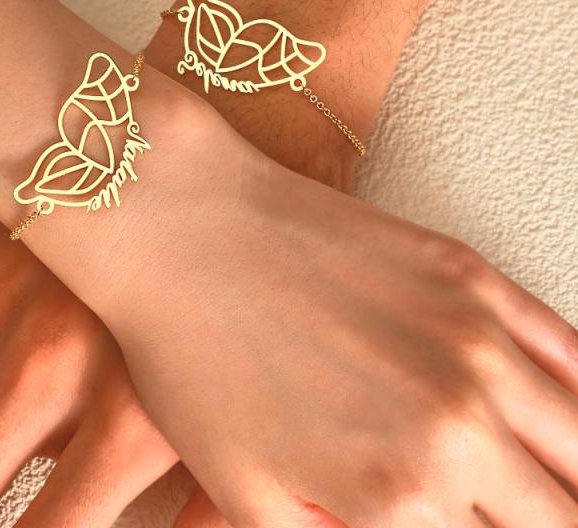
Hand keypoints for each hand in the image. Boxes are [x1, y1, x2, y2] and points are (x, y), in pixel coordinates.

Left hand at [88, 111, 577, 527]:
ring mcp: (472, 339)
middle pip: (554, 516)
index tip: (459, 522)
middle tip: (508, 511)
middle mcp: (455, 424)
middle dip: (538, 523)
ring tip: (546, 484)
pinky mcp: (469, 275)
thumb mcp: (244, 491)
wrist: (183, 226)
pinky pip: (570, 352)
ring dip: (568, 476)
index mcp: (395, 494)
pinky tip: (561, 416)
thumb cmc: (192, 356)